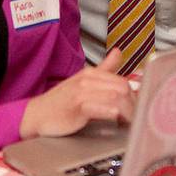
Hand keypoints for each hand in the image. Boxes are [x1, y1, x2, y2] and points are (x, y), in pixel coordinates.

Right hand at [20, 48, 134, 138]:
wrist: (36, 115)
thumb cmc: (61, 102)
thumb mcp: (84, 81)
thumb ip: (104, 69)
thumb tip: (118, 52)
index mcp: (92, 73)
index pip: (124, 81)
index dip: (135, 97)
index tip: (139, 109)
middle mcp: (88, 79)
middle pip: (123, 88)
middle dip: (133, 105)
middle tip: (135, 119)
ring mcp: (81, 92)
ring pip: (114, 97)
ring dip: (126, 112)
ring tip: (128, 122)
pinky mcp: (76, 106)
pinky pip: (99, 107)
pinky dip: (110, 112)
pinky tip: (115, 118)